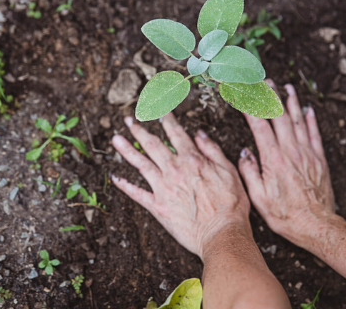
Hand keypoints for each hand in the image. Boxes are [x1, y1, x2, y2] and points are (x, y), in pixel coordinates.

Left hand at [112, 113, 250, 258]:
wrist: (222, 233)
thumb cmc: (230, 204)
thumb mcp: (229, 171)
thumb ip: (212, 150)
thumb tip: (199, 133)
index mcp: (192, 160)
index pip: (176, 134)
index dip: (167, 120)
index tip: (160, 112)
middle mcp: (174, 170)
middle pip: (153, 145)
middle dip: (140, 130)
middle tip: (128, 121)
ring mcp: (163, 188)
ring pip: (141, 164)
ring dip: (127, 150)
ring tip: (115, 139)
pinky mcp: (157, 207)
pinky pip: (137, 194)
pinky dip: (125, 186)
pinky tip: (115, 178)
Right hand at [238, 81, 335, 246]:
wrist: (316, 225)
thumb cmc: (284, 214)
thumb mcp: (258, 197)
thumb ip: (249, 171)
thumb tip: (244, 152)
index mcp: (273, 159)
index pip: (259, 125)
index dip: (250, 107)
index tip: (242, 94)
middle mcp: (290, 151)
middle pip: (279, 117)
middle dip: (271, 96)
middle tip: (265, 81)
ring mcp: (306, 153)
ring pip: (298, 120)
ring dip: (292, 102)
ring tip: (287, 87)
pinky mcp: (319, 159)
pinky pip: (314, 134)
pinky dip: (311, 119)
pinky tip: (308, 109)